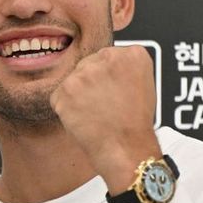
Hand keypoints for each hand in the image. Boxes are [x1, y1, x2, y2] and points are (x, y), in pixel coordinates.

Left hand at [49, 45, 160, 193]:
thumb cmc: (134, 123)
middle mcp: (108, 57)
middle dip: (91, 83)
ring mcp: (84, 72)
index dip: (108, 77)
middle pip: (89, 64)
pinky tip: (83, 118)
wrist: (125, 148)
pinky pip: (59, 95)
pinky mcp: (65, 88)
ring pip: (73, 80)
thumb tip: (106, 65)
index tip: (113, 89)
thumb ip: (124, 69)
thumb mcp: (143, 85)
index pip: (108, 57)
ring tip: (95, 113)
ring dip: (78, 95)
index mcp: (133, 54)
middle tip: (103, 104)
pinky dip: (66, 108)